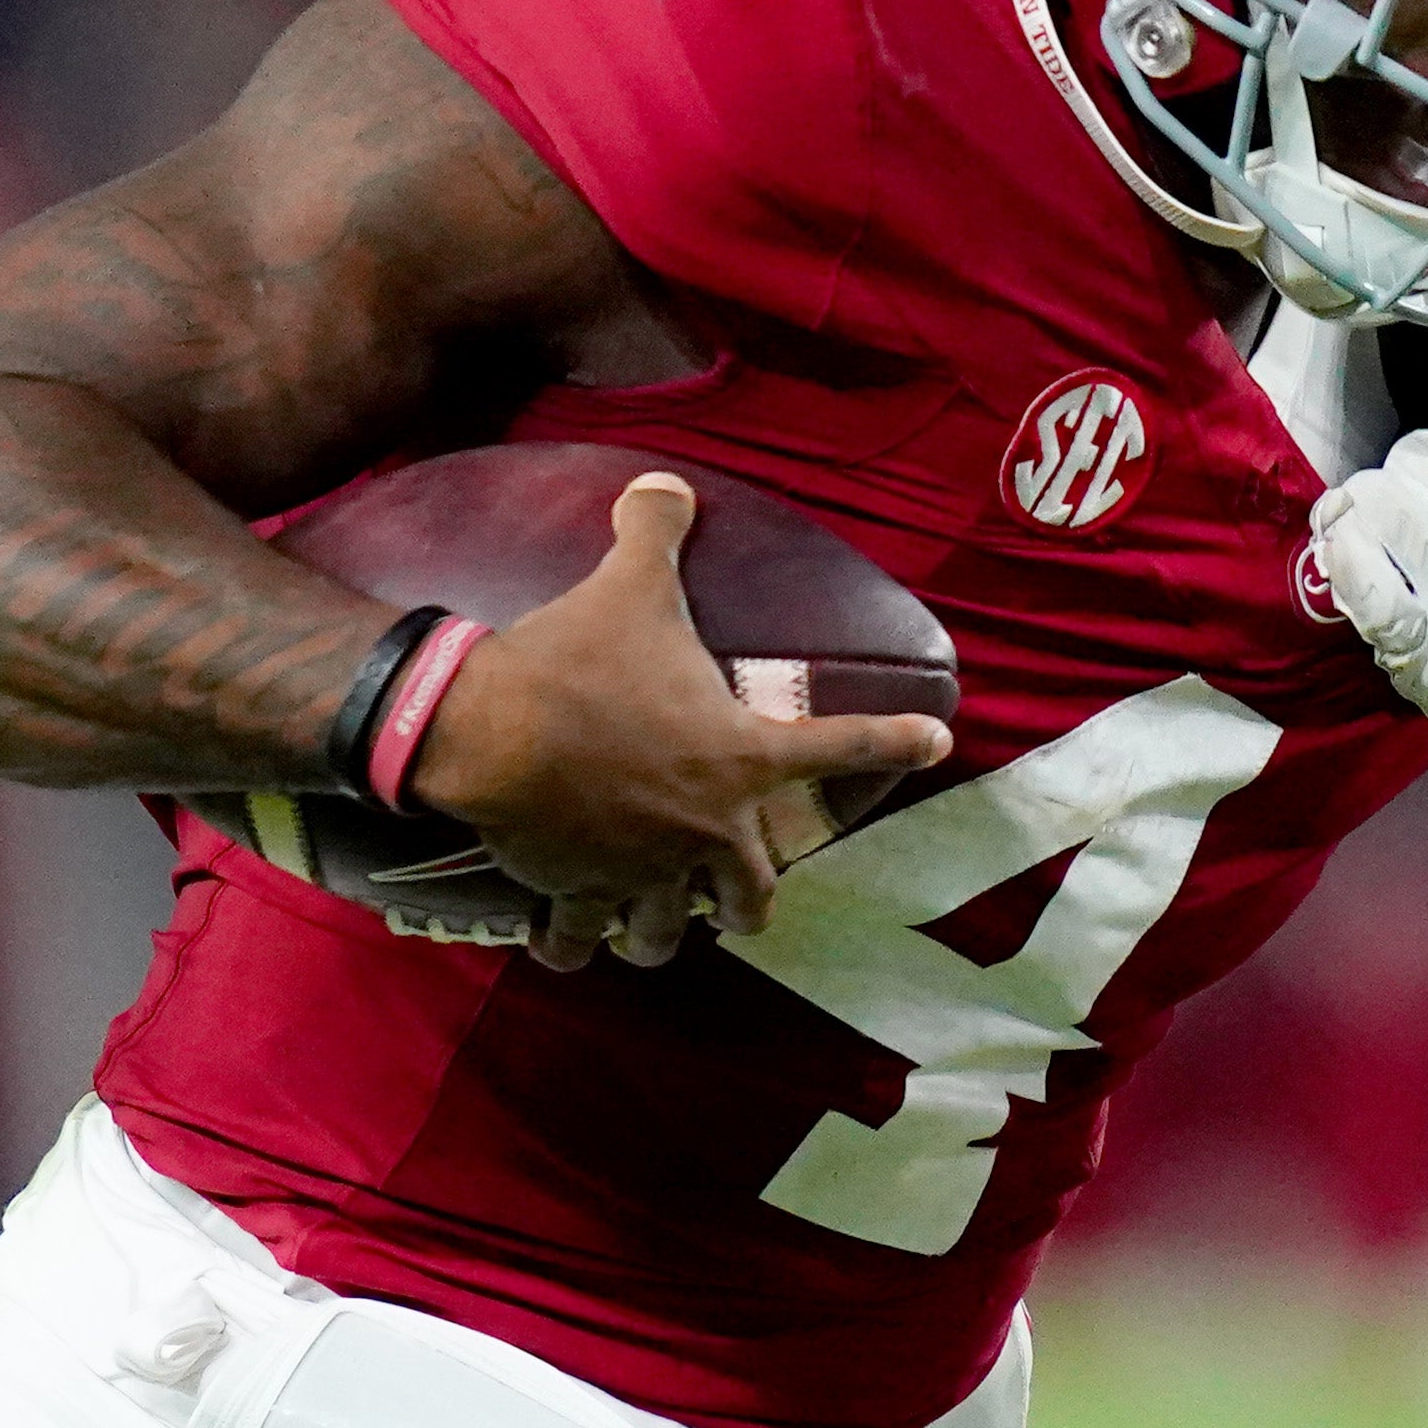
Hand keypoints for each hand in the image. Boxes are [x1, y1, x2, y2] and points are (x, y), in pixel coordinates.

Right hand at [410, 473, 951, 969]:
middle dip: (747, 903)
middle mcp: (704, 828)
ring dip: (659, 932)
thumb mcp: (630, 585)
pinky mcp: (578, 890)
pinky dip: (572, 944)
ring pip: (663, 930)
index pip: (838, 746)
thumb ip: (655, 534)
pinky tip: (567, 944)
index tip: (937, 743)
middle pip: (749, 891)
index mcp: (738, 756)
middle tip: (743, 904)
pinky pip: (577, 938)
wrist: (490, 726)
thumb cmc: (578, 660)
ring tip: (652, 929)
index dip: (894, 742)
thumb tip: (665, 482)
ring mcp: (641, 868)